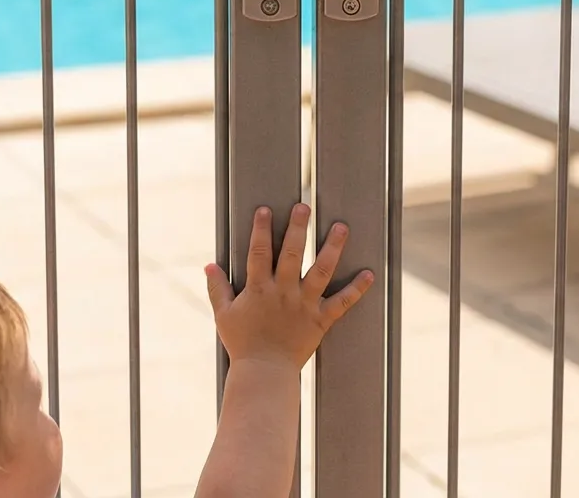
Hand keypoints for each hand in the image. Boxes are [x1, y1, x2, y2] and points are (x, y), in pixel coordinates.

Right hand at [203, 203, 373, 370]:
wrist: (264, 373)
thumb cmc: (242, 344)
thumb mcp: (223, 315)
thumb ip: (217, 288)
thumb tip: (208, 265)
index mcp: (259, 289)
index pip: (259, 252)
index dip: (261, 230)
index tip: (265, 210)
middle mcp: (284, 292)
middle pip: (293, 253)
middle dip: (299, 228)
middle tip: (305, 206)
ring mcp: (304, 305)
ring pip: (322, 271)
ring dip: (332, 247)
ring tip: (341, 227)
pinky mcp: (320, 320)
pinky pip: (342, 302)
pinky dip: (357, 289)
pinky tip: (369, 273)